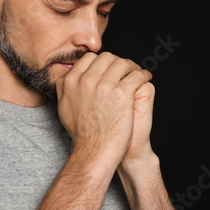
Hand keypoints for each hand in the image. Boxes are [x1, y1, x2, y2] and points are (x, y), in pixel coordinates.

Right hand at [56, 52, 152, 167]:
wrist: (94, 151)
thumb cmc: (82, 133)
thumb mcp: (64, 108)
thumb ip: (64, 89)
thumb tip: (67, 78)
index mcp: (72, 81)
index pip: (90, 58)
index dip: (102, 62)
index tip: (110, 69)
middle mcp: (87, 80)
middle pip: (107, 58)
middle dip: (118, 62)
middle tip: (126, 70)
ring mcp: (105, 85)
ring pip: (123, 63)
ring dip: (132, 67)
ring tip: (137, 73)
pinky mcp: (122, 93)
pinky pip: (137, 75)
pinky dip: (144, 75)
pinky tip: (145, 78)